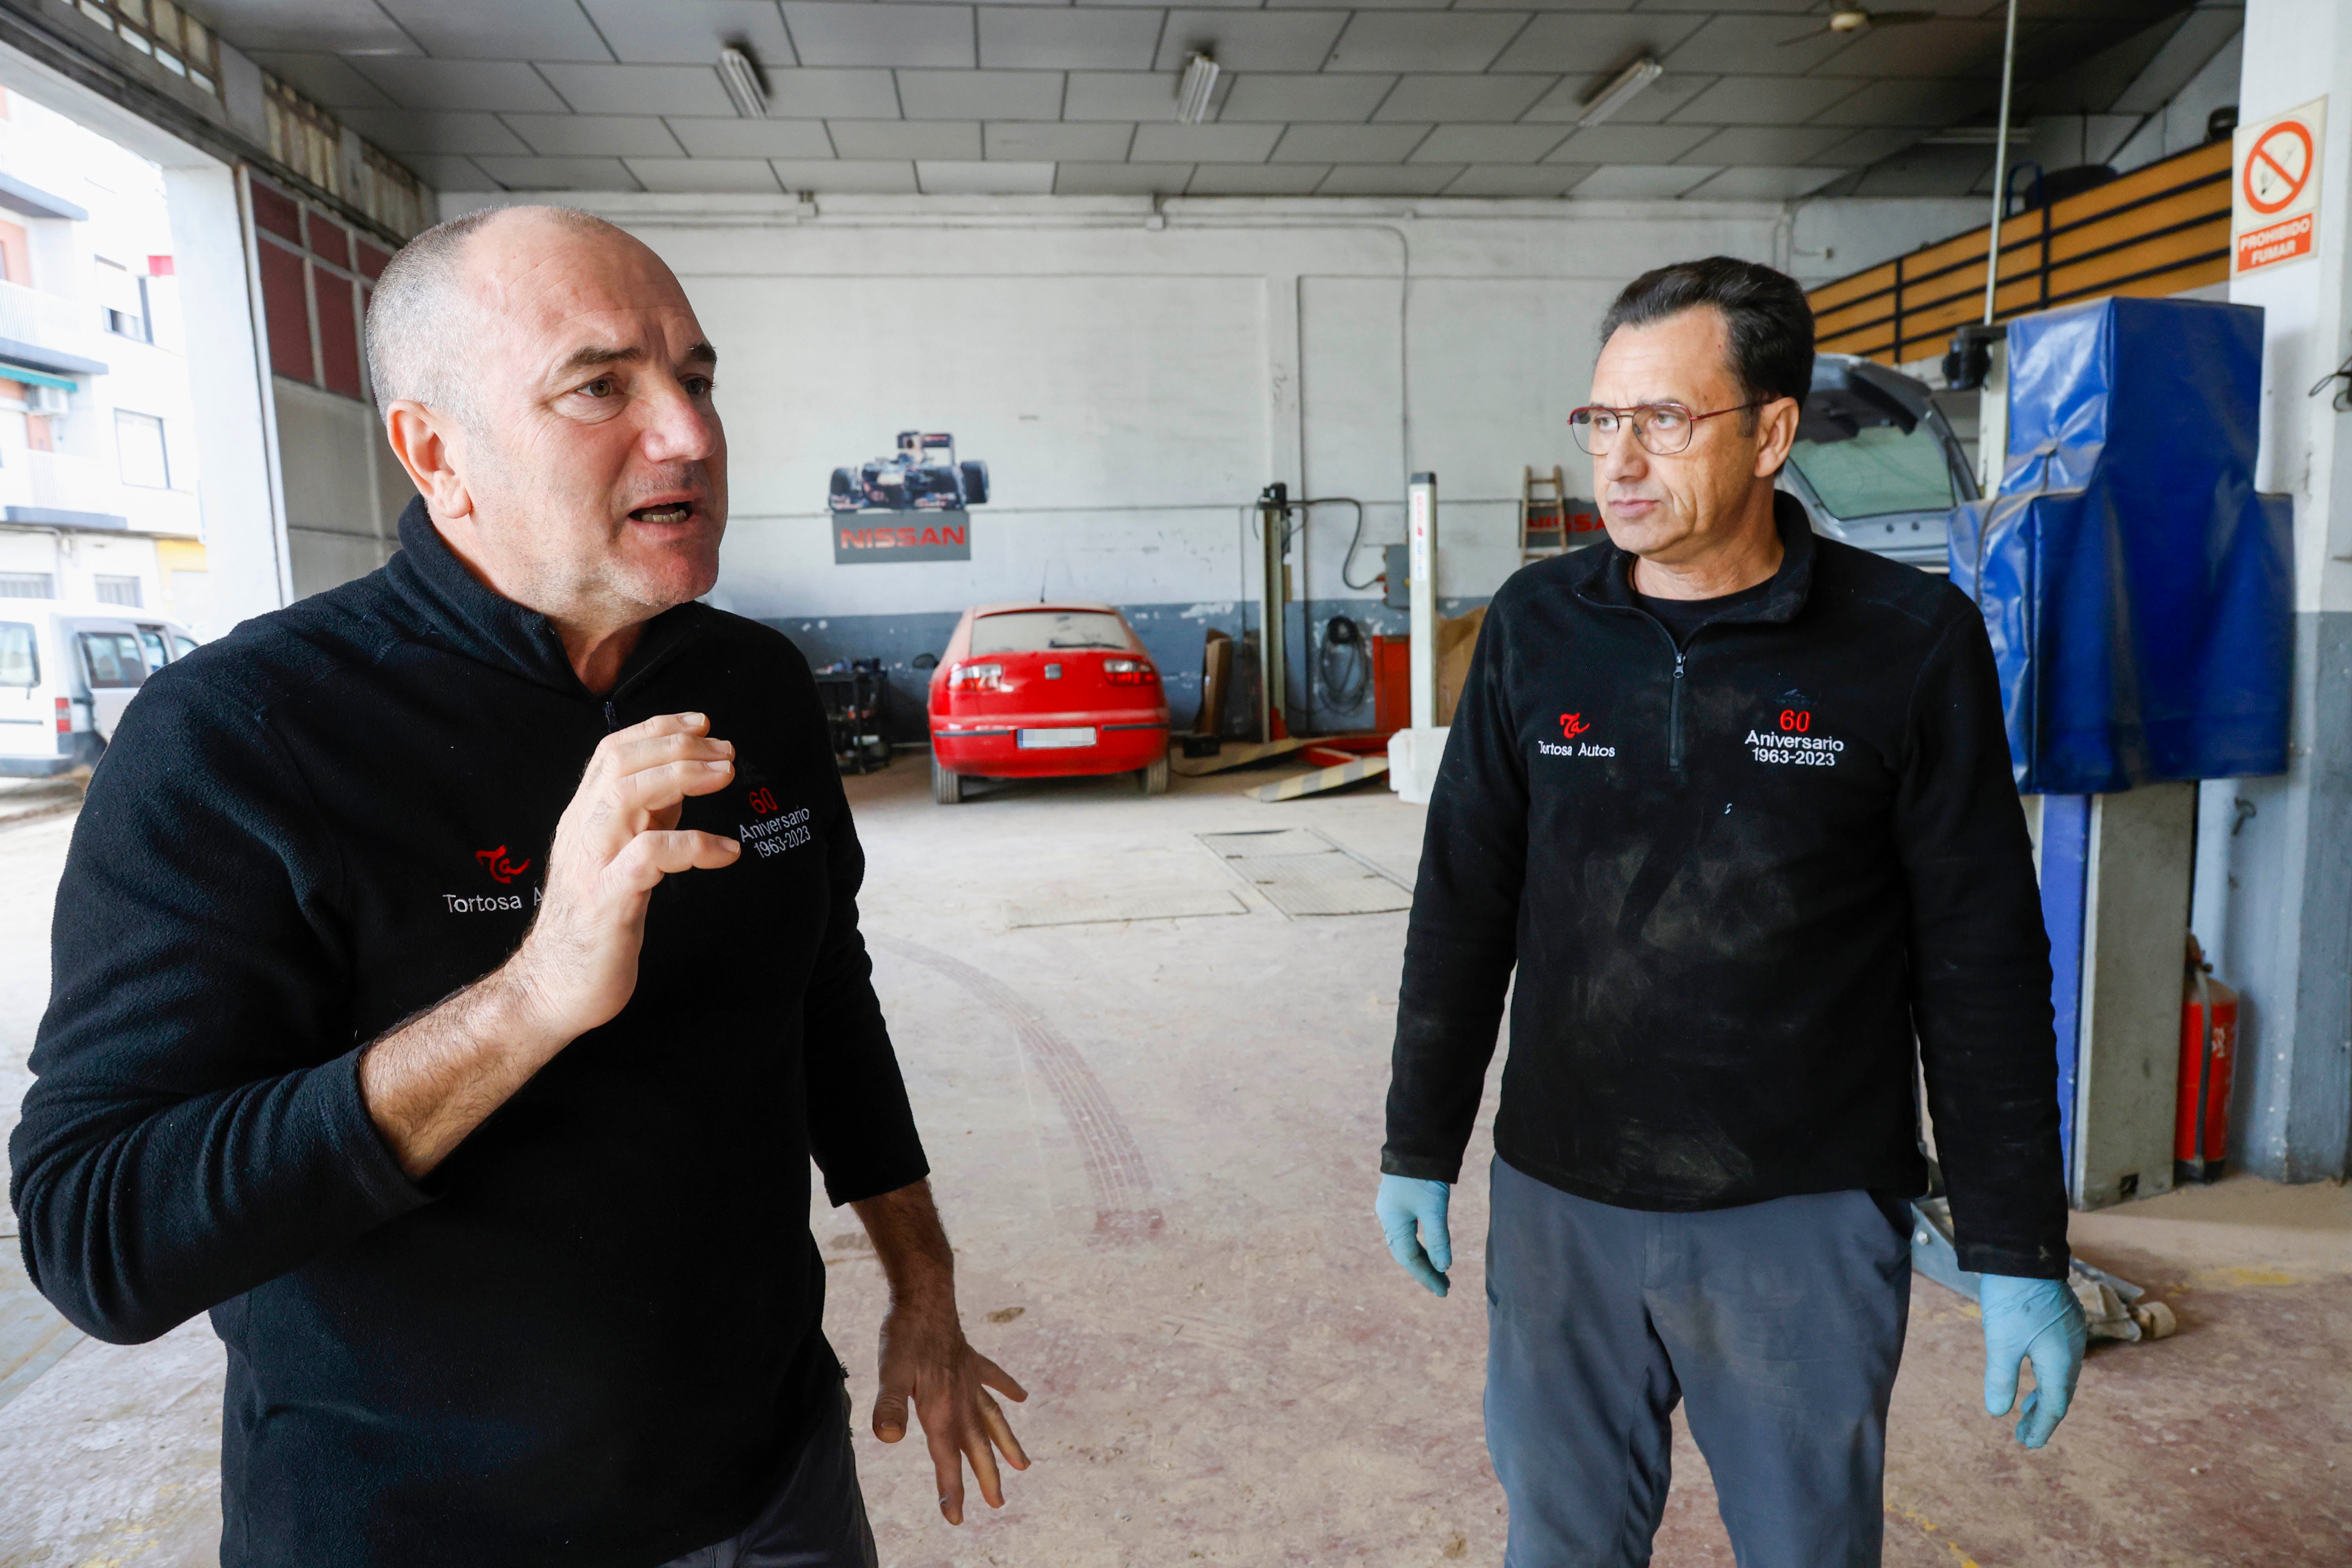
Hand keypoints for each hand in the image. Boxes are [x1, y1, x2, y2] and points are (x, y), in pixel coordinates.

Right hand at [506, 712, 739, 1039]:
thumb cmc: (594, 923)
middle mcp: (582, 831)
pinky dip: (693, 845)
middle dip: (679, 747)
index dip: (658, 728)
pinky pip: (649, 856)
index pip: (613, 752)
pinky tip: (728, 851)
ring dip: (684, 777)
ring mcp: (592, 864)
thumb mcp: (620, 859)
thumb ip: (645, 820)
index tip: (702, 723)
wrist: (554, 988)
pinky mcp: (608, 900)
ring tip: (727, 777)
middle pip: (623, 763)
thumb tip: (681, 784)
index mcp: (584, 818)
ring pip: (628, 796)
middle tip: (727, 752)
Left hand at [873, 1292, 1029, 1524]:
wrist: (925, 1294)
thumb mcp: (890, 1371)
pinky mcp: (971, 1359)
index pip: (948, 1459)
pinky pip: (994, 1378)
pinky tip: (1022, 1396)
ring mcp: (970, 1379)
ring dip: (1006, 1443)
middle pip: (977, 1445)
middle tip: (998, 1503)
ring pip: (993, 1418)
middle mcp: (961, 1399)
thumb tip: (886, 1438)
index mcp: (942, 1410)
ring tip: (1023, 1465)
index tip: (957, 1518)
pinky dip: (1007, 1388)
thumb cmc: (905, 1334)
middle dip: (987, 1477)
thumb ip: (890, 1405)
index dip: (952, 1490)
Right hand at [1376, 1174, 1451, 1295]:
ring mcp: (1392, 1209)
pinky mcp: (1399, 1201)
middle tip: (1444, 1286)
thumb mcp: (1434, 1209)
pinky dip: (1420, 1243)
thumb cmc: (1423, 1176)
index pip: (1410, 1258)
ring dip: (1423, 1258)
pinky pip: (1408, 1231)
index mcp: (1392, 1222)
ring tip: (1440, 1272)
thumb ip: (1438, 1239)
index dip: (1427, 1276)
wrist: (1416, 1143)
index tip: (1444, 1291)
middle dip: (1424, 1270)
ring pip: (1406, 1242)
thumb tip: (1444, 1268)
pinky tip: (1431, 1249)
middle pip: (1405, 1253)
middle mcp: (1388, 1218)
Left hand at [1980, 1273, 2085, 1448]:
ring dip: (2043, 1394)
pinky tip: (2032, 1371)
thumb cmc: (2012, 1299)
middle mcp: (2072, 1349)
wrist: (2023, 1255)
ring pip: (2060, 1373)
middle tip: (2024, 1435)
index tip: (2028, 1444)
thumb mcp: (2002, 1342)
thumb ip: (2002, 1379)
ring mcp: (2070, 1333)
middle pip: (2060, 1392)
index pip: (2055, 1405)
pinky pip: (2058, 1357)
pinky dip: (2045, 1374)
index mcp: (2061, 1361)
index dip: (2041, 1426)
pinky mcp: (2062, 1319)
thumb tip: (1998, 1413)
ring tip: (2025, 1410)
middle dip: (2042, 1415)